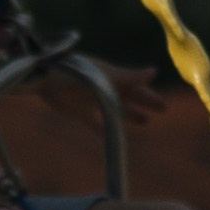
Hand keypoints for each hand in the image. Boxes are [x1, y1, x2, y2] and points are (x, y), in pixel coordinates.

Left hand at [36, 59, 167, 127]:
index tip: (164, 106)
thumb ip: (129, 77)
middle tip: (161, 111)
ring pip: (115, 110)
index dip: (150, 97)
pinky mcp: (78, 112)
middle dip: (144, 104)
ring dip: (129, 116)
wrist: (46, 78)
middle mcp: (105, 89)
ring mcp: (92, 101)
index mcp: (114, 79)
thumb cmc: (78, 72)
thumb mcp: (106, 76)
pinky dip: (102, 130)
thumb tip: (154, 71)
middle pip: (130, 99)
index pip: (137, 88)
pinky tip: (109, 138)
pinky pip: (94, 124)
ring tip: (144, 122)